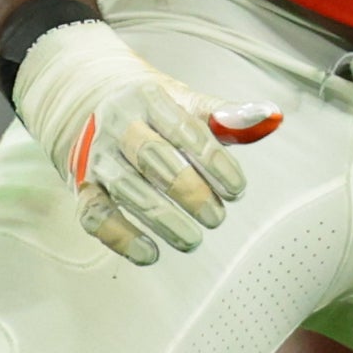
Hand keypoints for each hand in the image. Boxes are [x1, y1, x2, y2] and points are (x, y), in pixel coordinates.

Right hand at [9, 19, 280, 265]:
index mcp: (149, 98)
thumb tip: (273, 118)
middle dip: (188, 191)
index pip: (185, 130)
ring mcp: (95, 155)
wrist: (82, 99)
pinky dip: (120, 237)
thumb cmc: (149, 109)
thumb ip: (227, 117)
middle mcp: (117, 123)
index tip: (238, 190)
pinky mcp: (79, 185)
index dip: (214, 162)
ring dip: (161, 219)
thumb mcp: (185, 102)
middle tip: (216, 217)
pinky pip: (94, 214)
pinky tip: (151, 254)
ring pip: (125, 187)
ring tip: (192, 239)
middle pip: (153, 158)